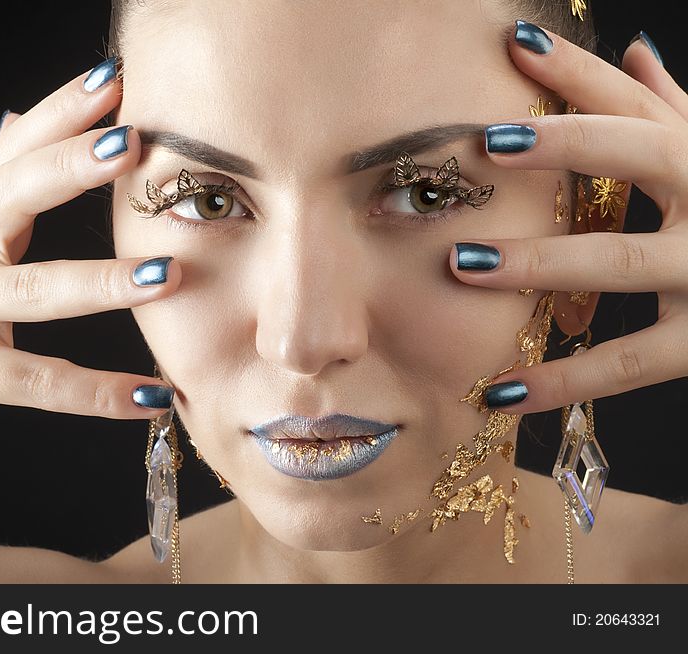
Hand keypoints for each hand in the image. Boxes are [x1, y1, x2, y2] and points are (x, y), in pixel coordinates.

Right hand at [0, 61, 178, 492]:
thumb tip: (14, 121)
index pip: (14, 155)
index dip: (59, 112)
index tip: (113, 78)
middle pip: (12, 194)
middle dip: (71, 164)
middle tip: (133, 139)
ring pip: (31, 290)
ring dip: (102, 281)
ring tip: (167, 275)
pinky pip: (36, 384)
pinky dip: (97, 393)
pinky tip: (151, 398)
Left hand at [447, 24, 687, 413]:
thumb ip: (675, 111)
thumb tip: (634, 50)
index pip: (633, 99)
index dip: (576, 70)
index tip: (513, 45)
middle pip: (636, 155)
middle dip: (563, 145)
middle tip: (484, 144)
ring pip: (618, 259)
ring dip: (537, 262)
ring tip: (462, 264)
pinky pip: (625, 364)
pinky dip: (561, 380)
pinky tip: (498, 390)